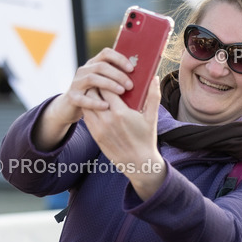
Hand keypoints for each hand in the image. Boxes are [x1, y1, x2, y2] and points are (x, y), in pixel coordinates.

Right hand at [33, 48, 134, 149]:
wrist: (71, 108)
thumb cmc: (97, 96)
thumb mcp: (107, 86)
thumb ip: (120, 80)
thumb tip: (145, 79)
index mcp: (95, 64)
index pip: (106, 53)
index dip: (119, 58)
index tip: (132, 68)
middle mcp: (85, 70)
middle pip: (101, 66)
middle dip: (118, 74)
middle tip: (130, 85)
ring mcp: (77, 83)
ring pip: (92, 78)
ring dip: (109, 84)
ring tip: (121, 92)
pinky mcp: (72, 97)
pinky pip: (83, 98)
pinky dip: (95, 101)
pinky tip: (106, 106)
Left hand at [83, 77, 166, 199]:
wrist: (138, 163)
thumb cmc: (146, 139)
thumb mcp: (152, 117)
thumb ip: (153, 96)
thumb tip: (155, 78)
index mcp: (120, 113)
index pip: (106, 88)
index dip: (108, 80)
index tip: (112, 78)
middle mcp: (106, 120)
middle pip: (93, 94)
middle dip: (98, 86)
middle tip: (104, 82)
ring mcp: (98, 128)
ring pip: (87, 104)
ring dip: (91, 97)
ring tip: (99, 94)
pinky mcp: (95, 135)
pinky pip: (87, 116)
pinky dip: (90, 108)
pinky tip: (97, 106)